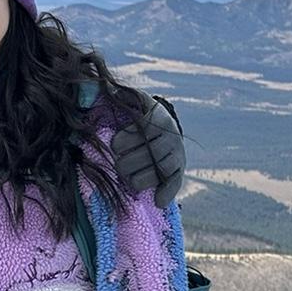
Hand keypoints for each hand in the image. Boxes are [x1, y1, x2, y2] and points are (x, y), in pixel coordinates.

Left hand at [110, 94, 185, 209]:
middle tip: (118, 164)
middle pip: (147, 155)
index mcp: (159, 117)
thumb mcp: (134, 102)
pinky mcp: (179, 170)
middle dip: (126, 163)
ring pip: (156, 172)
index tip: (114, 145)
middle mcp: (171, 136)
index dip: (123, 141)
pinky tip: (157, 200)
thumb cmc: (140, 116)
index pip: (141, 132)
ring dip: (137, 179)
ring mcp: (177, 154)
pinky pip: (174, 183)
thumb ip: (121, 96)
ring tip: (127, 177)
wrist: (164, 129)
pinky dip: (166, 193)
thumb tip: (112, 90)